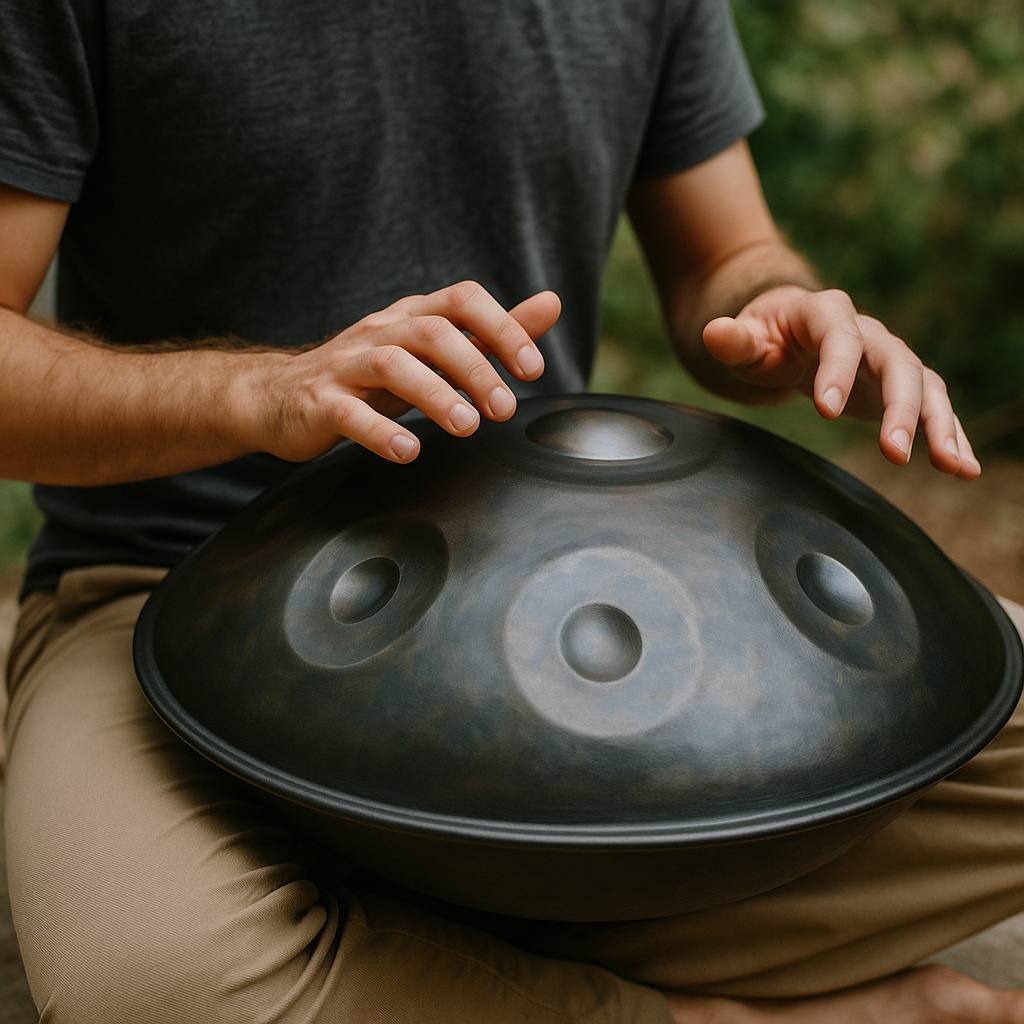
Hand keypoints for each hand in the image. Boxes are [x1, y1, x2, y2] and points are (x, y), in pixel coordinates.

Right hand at [243, 281, 559, 463]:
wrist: (278, 396)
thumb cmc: (367, 377)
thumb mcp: (430, 352)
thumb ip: (488, 332)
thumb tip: (551, 303)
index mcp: (411, 317)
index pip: (461, 300)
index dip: (502, 327)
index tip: (533, 369)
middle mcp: (380, 333)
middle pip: (432, 333)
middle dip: (476, 369)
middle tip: (505, 409)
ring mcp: (346, 366)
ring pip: (392, 366)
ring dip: (436, 395)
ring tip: (467, 427)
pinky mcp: (319, 402)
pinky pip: (348, 413)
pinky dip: (380, 432)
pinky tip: (408, 452)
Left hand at [702, 285, 980, 479]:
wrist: (791, 334)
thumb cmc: (766, 338)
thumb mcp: (747, 340)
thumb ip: (734, 341)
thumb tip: (714, 333)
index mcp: (826, 314)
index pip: (839, 338)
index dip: (837, 370)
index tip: (827, 410)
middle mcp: (868, 332)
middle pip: (896, 363)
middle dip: (899, 408)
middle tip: (893, 453)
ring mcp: (889, 359)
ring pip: (924, 387)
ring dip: (939, 426)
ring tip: (952, 466)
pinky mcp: (900, 386)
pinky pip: (932, 407)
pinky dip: (950, 436)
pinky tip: (963, 468)